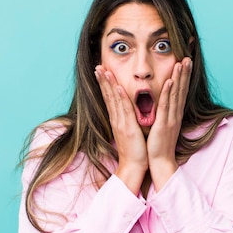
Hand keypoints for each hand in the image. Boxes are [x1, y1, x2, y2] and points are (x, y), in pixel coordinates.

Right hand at [95, 65, 147, 194]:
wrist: (133, 166)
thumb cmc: (134, 150)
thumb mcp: (129, 131)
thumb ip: (127, 119)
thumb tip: (127, 110)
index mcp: (117, 119)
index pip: (109, 98)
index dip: (105, 84)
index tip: (101, 71)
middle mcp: (116, 119)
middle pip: (108, 96)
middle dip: (103, 80)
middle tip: (97, 66)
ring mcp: (121, 123)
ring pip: (114, 100)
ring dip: (109, 84)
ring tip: (104, 71)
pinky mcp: (128, 128)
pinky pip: (124, 110)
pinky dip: (121, 98)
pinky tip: (118, 88)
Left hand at [147, 57, 191, 190]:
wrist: (160, 162)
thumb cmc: (159, 145)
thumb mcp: (163, 125)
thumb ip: (164, 114)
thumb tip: (164, 104)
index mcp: (174, 114)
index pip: (180, 91)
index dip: (183, 77)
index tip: (185, 62)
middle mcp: (175, 114)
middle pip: (181, 89)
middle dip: (184, 73)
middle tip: (187, 57)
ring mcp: (171, 118)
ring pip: (175, 94)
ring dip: (179, 78)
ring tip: (182, 63)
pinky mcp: (163, 124)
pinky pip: (166, 106)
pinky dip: (168, 93)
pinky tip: (170, 81)